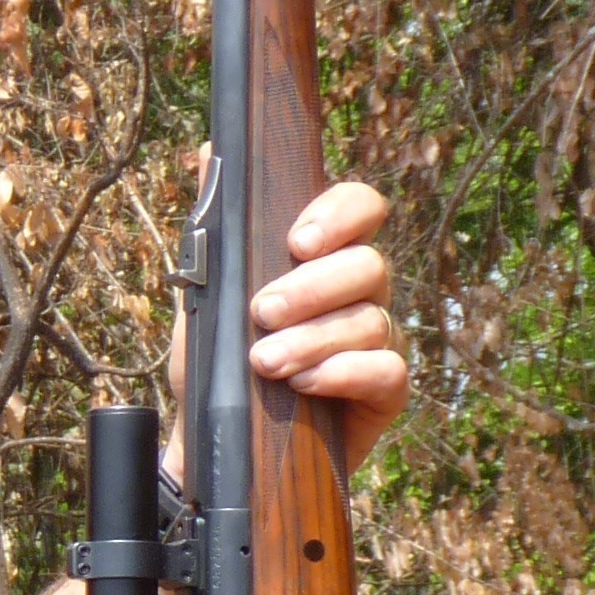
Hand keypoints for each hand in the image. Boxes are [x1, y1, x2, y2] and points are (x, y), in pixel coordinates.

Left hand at [163, 176, 411, 452]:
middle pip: (369, 264)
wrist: (214, 444)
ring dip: (313, 339)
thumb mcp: (205, 296)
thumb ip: (214, 228)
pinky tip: (305, 385)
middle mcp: (359, 293)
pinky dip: (344, 373)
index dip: (339, 214)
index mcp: (323, 258)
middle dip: (311, 289)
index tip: (296, 242)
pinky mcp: (383, 392)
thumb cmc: (218, 365)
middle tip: (262, 314)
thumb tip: (209, 150)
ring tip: (266, 363)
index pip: (359, 207)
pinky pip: (388, 371)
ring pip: (371, 320)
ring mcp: (376, 341)